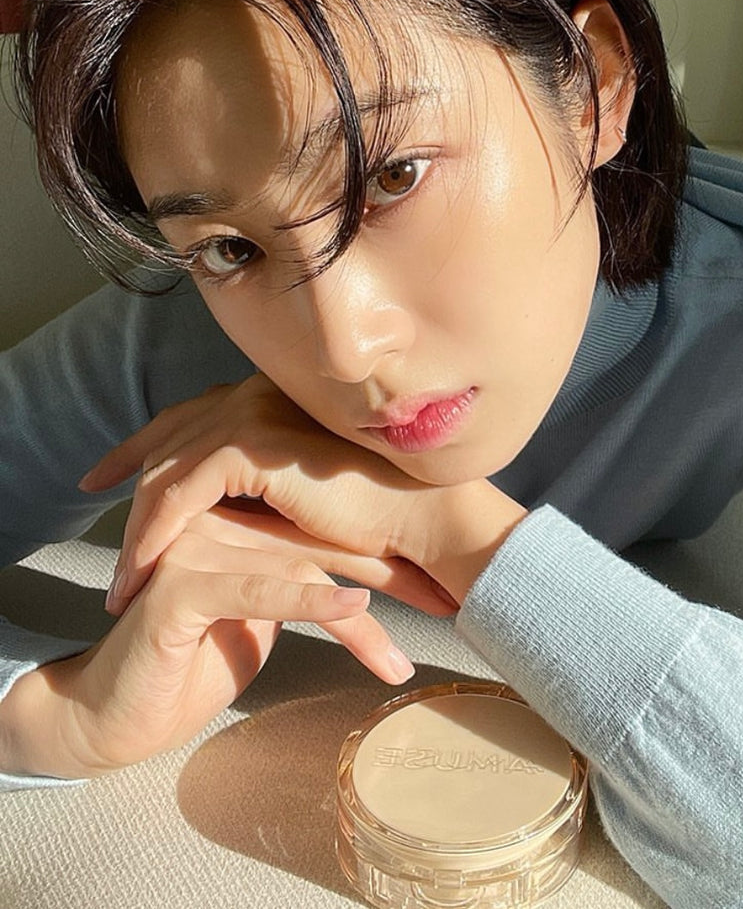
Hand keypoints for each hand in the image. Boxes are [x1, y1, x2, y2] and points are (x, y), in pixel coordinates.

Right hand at [2, 508, 410, 779]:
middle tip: (449, 600)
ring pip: (300, 567)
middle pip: (324, 541)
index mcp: (244, 521)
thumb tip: (354, 578)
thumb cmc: (192, 665)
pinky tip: (353, 609)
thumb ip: (294, 585)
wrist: (115, 712)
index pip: (330, 530)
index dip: (389, 553)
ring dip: (364, 611)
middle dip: (391, 574)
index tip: (443, 580)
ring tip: (414, 637)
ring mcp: (198, 544)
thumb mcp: (261, 620)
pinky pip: (255, 590)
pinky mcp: (179, 584)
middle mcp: (222, 520)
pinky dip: (307, 602)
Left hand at [80, 374, 460, 617]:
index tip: (105, 476)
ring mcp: (254, 410)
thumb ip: (260, 482)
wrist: (420, 514)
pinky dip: (155, 534)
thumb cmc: (378, 511)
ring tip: (124, 578)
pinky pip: (180, 493)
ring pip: (167, 468)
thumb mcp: (304, 489)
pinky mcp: (252, 443)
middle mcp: (257, 390)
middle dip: (125, 478)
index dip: (143, 446)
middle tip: (97, 518)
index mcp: (271, 393)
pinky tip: (144, 568)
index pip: (190, 414)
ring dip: (138, 527)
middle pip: (167, 435)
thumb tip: (215, 509)